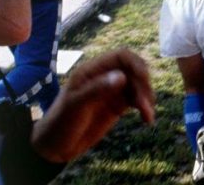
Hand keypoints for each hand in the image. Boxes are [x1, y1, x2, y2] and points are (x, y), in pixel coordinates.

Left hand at [31, 49, 154, 162]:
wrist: (56, 146)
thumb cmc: (61, 123)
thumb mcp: (75, 106)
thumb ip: (97, 89)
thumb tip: (122, 77)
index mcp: (92, 70)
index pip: (121, 56)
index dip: (135, 63)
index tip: (143, 78)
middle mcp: (105, 76)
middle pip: (134, 71)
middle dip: (143, 85)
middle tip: (145, 103)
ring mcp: (113, 90)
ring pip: (138, 86)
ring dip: (146, 98)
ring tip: (147, 115)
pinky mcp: (118, 104)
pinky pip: (137, 100)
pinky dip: (145, 107)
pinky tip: (147, 118)